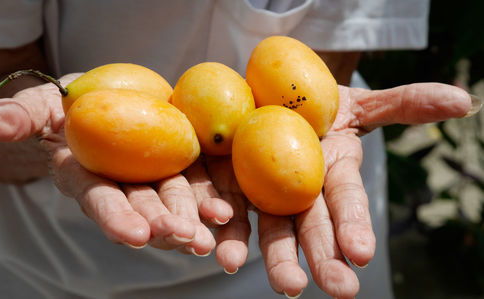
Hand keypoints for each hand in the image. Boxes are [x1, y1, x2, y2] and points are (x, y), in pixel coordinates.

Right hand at [0, 75, 232, 254]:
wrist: (105, 98)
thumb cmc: (68, 105)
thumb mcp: (42, 105)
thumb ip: (22, 115)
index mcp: (89, 177)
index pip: (100, 200)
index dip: (115, 218)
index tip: (134, 235)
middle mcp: (123, 185)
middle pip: (144, 209)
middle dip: (163, 227)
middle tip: (186, 241)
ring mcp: (154, 177)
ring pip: (174, 205)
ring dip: (193, 224)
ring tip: (211, 240)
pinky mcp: (180, 165)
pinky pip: (197, 186)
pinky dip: (211, 202)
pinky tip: (226, 215)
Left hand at [193, 82, 470, 298]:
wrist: (268, 98)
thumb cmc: (318, 104)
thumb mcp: (359, 102)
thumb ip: (404, 104)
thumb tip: (463, 101)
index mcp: (332, 175)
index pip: (347, 203)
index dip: (356, 224)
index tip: (363, 252)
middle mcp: (300, 193)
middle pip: (311, 228)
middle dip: (323, 257)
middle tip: (336, 287)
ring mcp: (263, 193)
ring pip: (269, 230)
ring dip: (274, 258)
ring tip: (284, 284)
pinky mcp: (230, 185)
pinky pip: (224, 207)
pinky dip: (223, 227)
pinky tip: (219, 249)